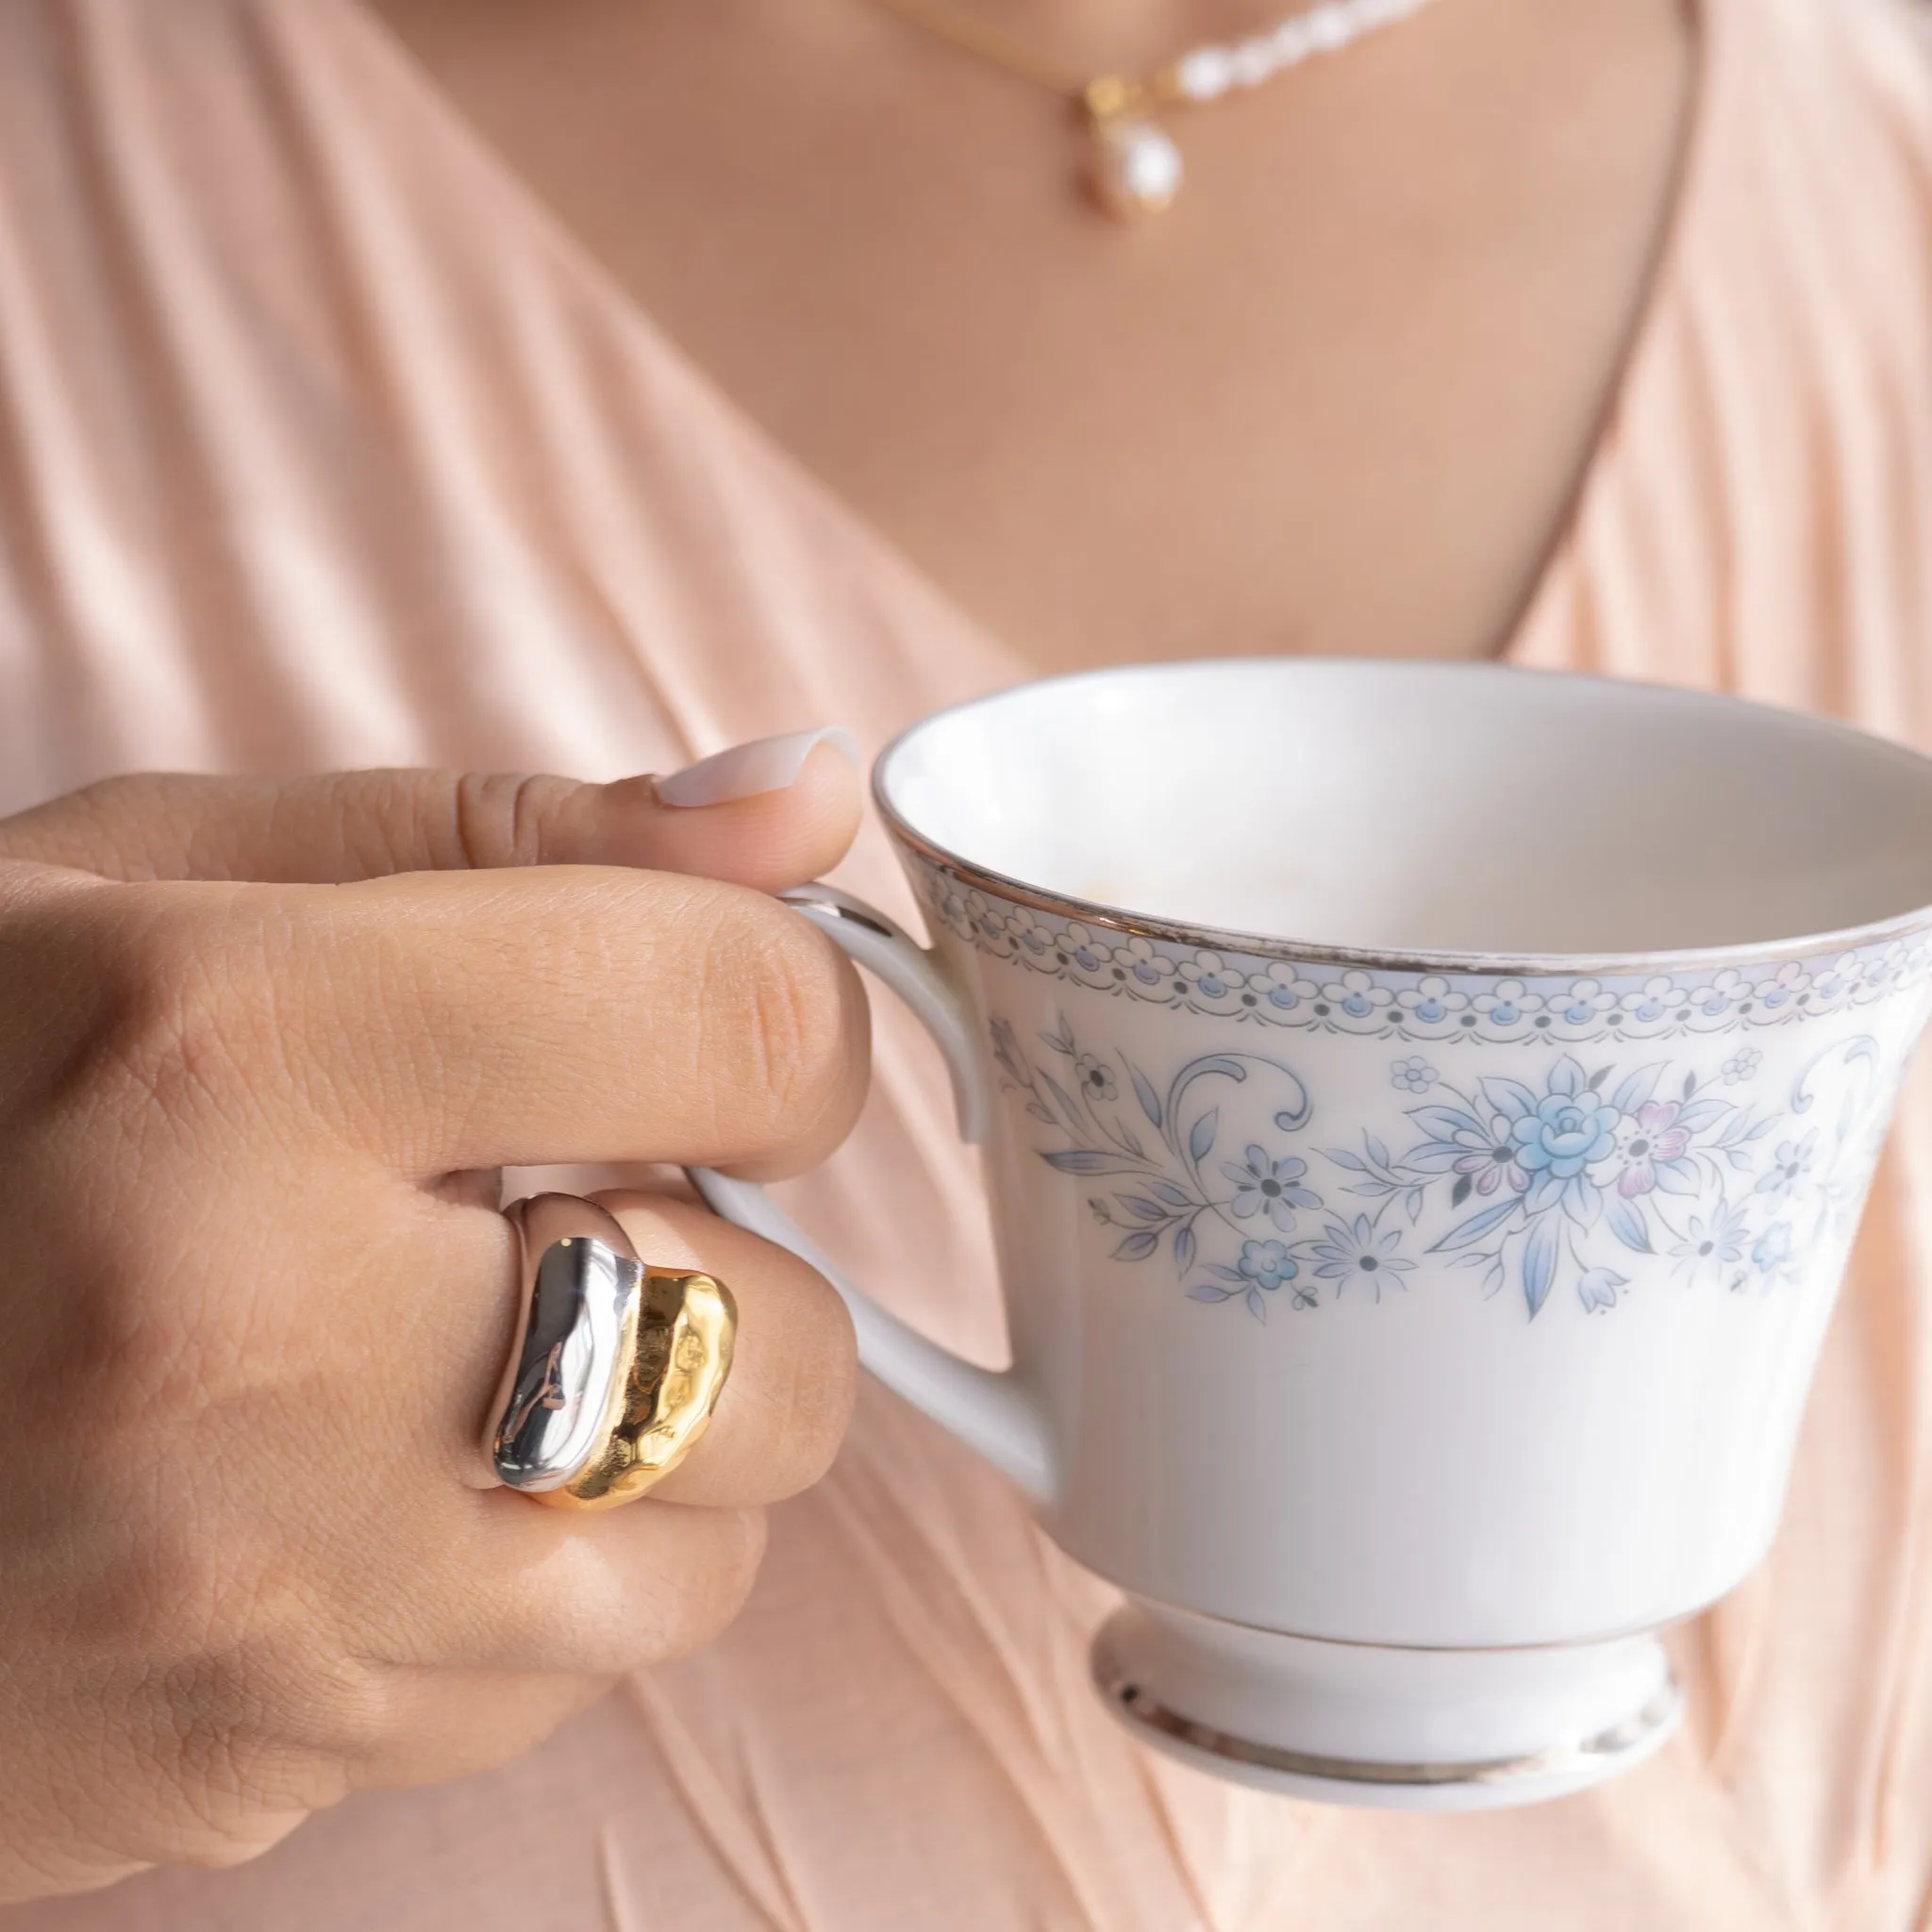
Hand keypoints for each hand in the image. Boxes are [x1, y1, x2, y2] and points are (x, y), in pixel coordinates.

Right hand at [0, 742, 864, 1899]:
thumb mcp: (164, 877)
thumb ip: (522, 835)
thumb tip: (802, 803)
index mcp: (229, 1055)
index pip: (743, 1022)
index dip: (788, 1011)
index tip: (721, 1025)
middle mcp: (254, 1353)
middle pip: (782, 1338)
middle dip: (732, 1251)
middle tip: (558, 1193)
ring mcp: (260, 1608)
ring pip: (712, 1542)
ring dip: (658, 1427)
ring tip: (460, 1340)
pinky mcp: (258, 1764)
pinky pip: (569, 1678)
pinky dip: (539, 1568)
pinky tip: (374, 1479)